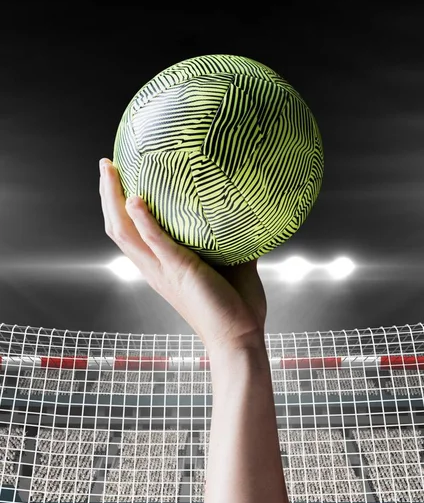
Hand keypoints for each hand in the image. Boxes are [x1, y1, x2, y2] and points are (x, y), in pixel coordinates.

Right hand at [99, 158, 266, 353]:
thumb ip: (230, 241)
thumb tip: (245, 216)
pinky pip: (154, 241)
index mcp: (161, 267)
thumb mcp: (231, 265)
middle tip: (106, 164)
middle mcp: (154, 268)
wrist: (239, 338)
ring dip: (113, 199)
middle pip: (116, 227)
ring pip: (124, 231)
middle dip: (107, 195)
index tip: (119, 179)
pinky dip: (143, 220)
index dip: (119, 206)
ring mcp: (163, 270)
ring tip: (110, 170)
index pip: (130, 233)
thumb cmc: (234, 306)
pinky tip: (135, 198)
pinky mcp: (178, 270)